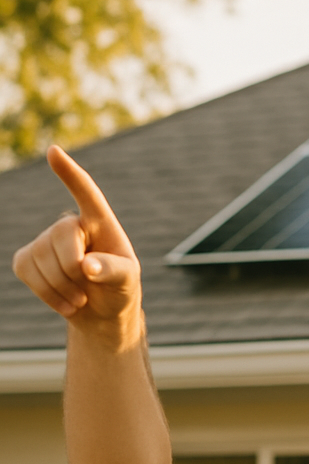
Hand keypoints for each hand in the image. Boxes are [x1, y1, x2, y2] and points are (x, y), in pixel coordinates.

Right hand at [12, 146, 140, 325]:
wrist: (102, 311)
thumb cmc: (119, 288)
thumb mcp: (127, 281)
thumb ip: (113, 270)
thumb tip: (87, 266)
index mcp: (100, 223)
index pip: (86, 195)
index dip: (70, 175)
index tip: (54, 152)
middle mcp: (70, 225)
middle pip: (61, 234)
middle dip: (74, 268)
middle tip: (90, 288)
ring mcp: (45, 240)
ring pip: (41, 257)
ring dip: (62, 287)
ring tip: (81, 297)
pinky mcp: (27, 258)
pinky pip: (25, 271)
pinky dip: (47, 294)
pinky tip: (66, 302)